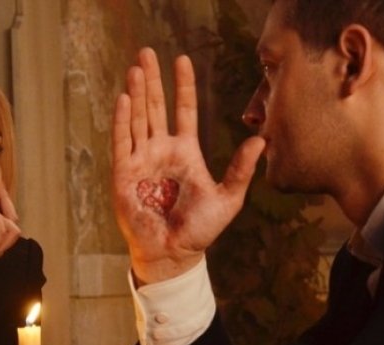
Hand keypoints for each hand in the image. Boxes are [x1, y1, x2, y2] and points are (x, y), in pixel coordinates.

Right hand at [111, 48, 263, 283]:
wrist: (173, 252)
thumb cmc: (199, 229)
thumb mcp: (227, 198)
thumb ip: (240, 169)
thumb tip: (261, 140)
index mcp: (185, 151)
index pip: (183, 111)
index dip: (182, 86)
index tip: (182, 59)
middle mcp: (161, 150)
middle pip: (155, 108)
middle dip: (152, 81)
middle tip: (147, 52)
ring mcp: (141, 160)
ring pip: (137, 119)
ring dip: (136, 93)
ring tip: (136, 68)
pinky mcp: (124, 173)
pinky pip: (122, 142)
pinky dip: (122, 120)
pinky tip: (124, 99)